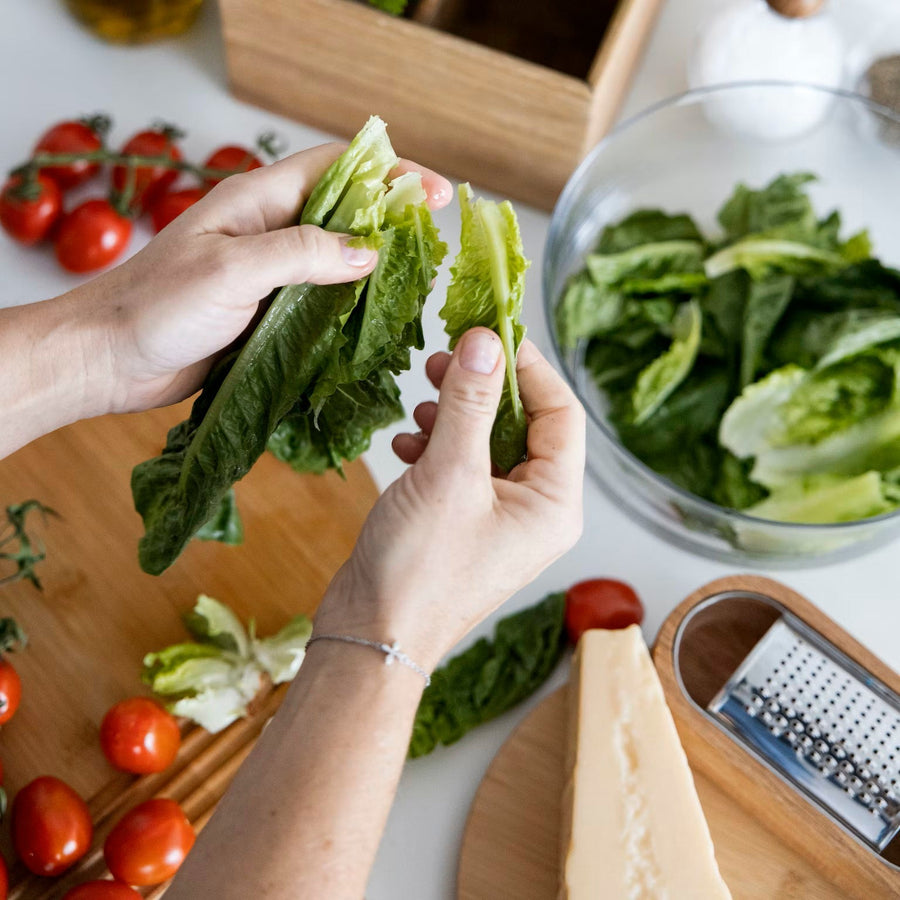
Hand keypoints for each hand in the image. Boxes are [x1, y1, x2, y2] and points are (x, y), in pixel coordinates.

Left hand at [87, 144, 451, 412]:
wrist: (110, 358)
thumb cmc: (157, 306)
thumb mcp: (232, 270)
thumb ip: (302, 253)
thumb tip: (369, 252)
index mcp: (257, 200)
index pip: (336, 167)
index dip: (390, 171)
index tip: (432, 192)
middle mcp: (267, 230)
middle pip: (344, 211)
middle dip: (391, 220)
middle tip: (433, 243)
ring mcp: (269, 273)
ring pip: (337, 259)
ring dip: (375, 267)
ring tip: (416, 283)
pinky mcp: (268, 311)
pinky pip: (321, 300)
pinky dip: (352, 306)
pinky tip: (375, 322)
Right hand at [315, 328, 585, 670]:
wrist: (372, 637)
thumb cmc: (420, 569)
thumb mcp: (449, 474)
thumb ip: (470, 402)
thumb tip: (486, 340)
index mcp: (555, 504)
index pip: (562, 414)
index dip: (529, 368)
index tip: (491, 332)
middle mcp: (536, 511)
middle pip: (524, 425)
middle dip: (483, 389)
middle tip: (444, 358)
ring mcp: (499, 518)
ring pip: (487, 443)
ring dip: (455, 416)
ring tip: (421, 401)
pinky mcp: (463, 522)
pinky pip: (461, 468)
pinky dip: (436, 448)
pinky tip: (407, 444)